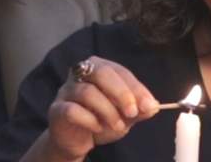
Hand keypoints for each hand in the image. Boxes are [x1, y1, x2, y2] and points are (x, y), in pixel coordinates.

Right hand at [43, 56, 158, 159]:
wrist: (75, 141)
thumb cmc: (100, 121)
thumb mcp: (124, 116)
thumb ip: (138, 110)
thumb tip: (153, 106)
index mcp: (99, 69)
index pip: (119, 71)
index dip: (136, 87)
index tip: (149, 105)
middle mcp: (79, 75)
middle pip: (101, 73)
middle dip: (121, 93)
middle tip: (133, 112)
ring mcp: (66, 91)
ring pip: (87, 92)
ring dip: (108, 111)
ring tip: (118, 126)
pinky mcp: (56, 109)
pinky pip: (72, 110)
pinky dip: (89, 120)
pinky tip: (97, 128)